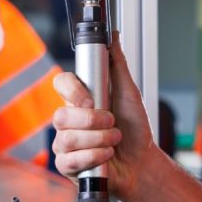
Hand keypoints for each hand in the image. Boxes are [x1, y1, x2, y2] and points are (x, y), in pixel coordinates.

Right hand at [51, 32, 159, 201]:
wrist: (141, 162)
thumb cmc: (134, 129)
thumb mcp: (130, 93)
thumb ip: (118, 65)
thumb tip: (113, 36)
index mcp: (80, 99)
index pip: (61, 84)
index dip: (71, 90)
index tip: (90, 99)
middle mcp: (69, 120)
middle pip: (60, 115)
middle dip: (91, 121)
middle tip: (112, 122)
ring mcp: (65, 143)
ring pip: (66, 139)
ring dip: (98, 140)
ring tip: (114, 140)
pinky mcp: (66, 165)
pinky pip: (70, 160)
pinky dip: (94, 157)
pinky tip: (106, 156)